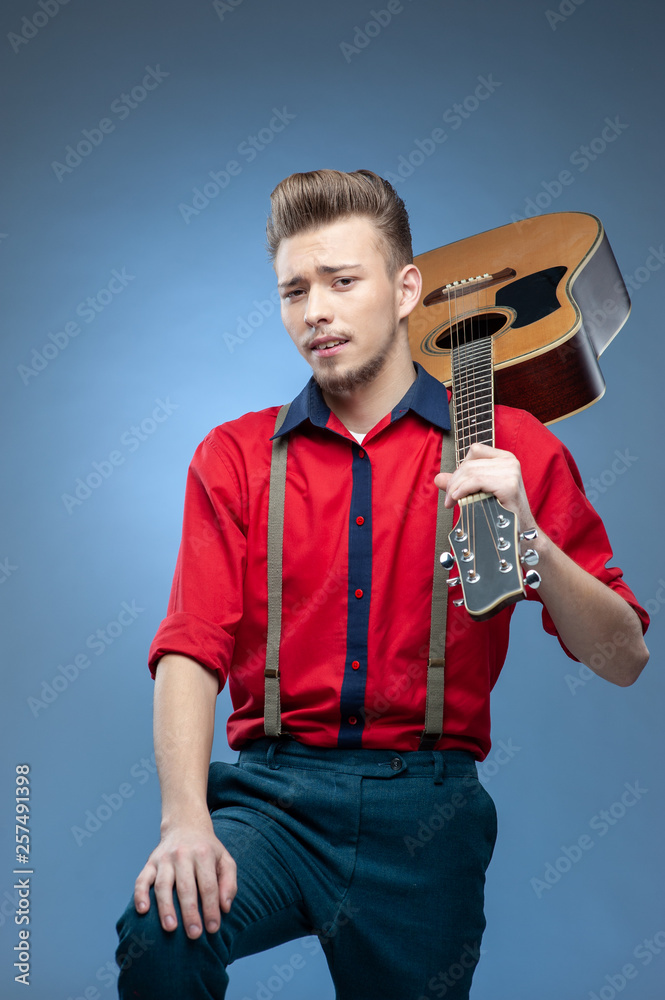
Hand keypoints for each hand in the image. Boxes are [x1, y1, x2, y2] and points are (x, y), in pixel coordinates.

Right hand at [133, 817, 236, 938]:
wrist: (186, 825)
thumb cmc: (208, 850)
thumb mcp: (225, 859)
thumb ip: (229, 882)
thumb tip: (225, 908)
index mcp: (204, 854)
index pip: (208, 885)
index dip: (211, 908)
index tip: (213, 928)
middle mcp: (183, 855)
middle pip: (186, 887)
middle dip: (190, 913)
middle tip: (194, 934)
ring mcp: (164, 859)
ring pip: (163, 885)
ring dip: (166, 907)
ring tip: (171, 928)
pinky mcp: (150, 863)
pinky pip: (142, 879)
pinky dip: (140, 894)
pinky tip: (143, 910)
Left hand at [435, 441, 534, 529]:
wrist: (520, 530)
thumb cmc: (501, 510)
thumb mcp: (479, 492)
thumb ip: (460, 483)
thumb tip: (438, 478)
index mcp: (505, 458)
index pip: (474, 451)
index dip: (460, 468)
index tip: (455, 487)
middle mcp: (510, 461)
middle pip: (469, 464)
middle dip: (453, 482)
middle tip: (449, 500)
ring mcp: (511, 471)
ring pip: (470, 472)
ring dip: (455, 488)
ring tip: (452, 502)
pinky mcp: (508, 484)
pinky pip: (476, 481)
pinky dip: (463, 490)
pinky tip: (458, 499)